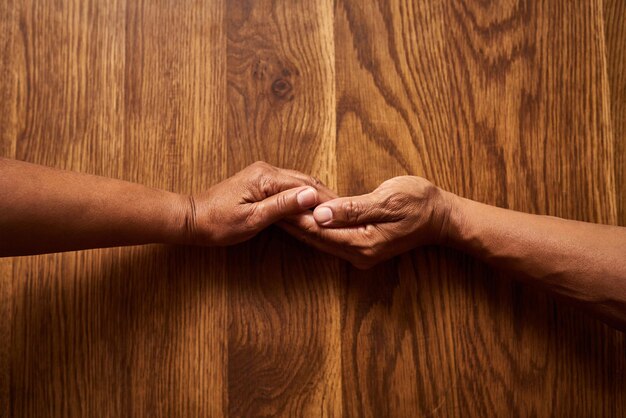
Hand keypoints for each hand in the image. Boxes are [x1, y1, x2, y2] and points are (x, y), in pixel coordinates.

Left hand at [186, 161, 336, 245]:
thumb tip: (311, 195)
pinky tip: (311, 206)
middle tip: (344, 212)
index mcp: (266, 177)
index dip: (326, 200)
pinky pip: (288, 186)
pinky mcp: (259, 181)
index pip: (306, 186)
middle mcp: (266, 170)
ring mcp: (262, 174)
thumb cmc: (217, 223)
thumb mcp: (252, 219)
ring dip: (315, 195)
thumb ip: (283, 206)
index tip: (343, 212)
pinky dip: (303, 196)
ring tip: (333, 211)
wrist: (192, 219)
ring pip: (298, 182)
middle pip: (305, 181)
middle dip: (325, 196)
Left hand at [279, 176, 451, 268]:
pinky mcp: (361, 245)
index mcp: (363, 242)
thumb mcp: (386, 201)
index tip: (274, 205)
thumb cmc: (418, 203)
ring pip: (320, 239)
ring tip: (275, 212)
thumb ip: (352, 209)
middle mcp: (358, 253)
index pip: (318, 231)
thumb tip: (319, 214)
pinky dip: (315, 227)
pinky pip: (331, 238)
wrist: (442, 217)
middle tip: (265, 209)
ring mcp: (360, 252)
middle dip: (290, 224)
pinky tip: (301, 217)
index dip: (294, 217)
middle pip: (315, 238)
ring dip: (299, 226)